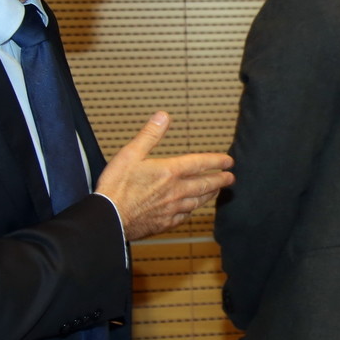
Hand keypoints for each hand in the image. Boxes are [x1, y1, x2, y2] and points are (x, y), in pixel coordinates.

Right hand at [95, 111, 235, 240]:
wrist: (108, 218)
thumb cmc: (116, 187)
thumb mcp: (130, 154)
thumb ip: (150, 135)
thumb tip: (163, 116)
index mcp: (170, 172)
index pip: (201, 164)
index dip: (217, 161)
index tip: (228, 161)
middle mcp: (175, 191)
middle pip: (205, 184)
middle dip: (220, 180)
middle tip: (230, 178)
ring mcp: (171, 208)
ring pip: (198, 201)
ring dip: (210, 195)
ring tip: (216, 191)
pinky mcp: (164, 223)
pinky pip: (184, 217)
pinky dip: (192, 211)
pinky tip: (191, 210)